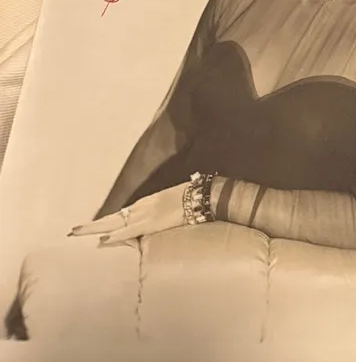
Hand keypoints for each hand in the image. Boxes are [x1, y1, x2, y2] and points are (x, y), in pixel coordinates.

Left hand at [70, 183, 187, 246]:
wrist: (200, 195)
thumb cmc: (188, 199)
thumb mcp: (168, 206)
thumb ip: (157, 215)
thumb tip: (151, 226)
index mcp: (144, 204)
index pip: (120, 216)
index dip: (103, 222)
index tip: (89, 227)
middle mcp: (140, 208)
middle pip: (111, 218)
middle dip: (92, 225)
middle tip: (73, 231)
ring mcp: (144, 214)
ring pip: (115, 223)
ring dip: (95, 229)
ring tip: (78, 233)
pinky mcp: (151, 222)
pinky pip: (130, 230)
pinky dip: (116, 236)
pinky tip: (104, 240)